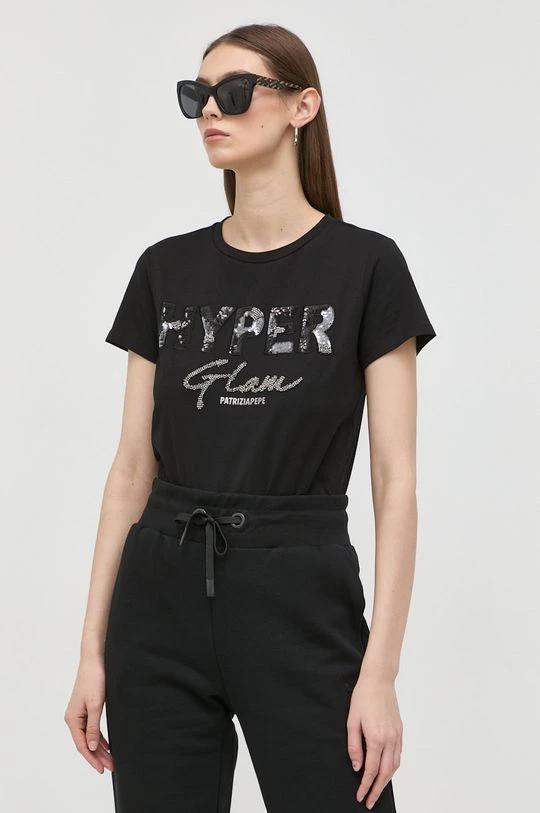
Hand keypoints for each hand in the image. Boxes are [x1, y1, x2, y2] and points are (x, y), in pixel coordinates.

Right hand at [64, 657, 113, 773]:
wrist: (95, 660)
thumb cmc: (94, 679)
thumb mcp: (95, 705)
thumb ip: (93, 727)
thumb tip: (90, 746)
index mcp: (72, 719)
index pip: (81, 745)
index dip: (92, 758)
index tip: (101, 769)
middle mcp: (74, 718)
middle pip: (86, 743)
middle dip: (98, 756)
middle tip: (111, 767)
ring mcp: (80, 713)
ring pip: (90, 736)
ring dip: (100, 748)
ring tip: (111, 760)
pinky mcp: (87, 708)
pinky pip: (92, 728)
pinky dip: (100, 738)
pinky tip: (108, 745)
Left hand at [346, 673, 401, 808]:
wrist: (379, 680)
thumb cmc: (363, 697)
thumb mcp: (352, 721)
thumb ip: (354, 746)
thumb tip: (358, 766)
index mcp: (376, 738)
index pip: (371, 770)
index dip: (365, 786)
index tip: (360, 796)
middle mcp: (390, 739)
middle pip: (385, 773)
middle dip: (377, 789)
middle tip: (369, 801)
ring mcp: (397, 735)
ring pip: (394, 766)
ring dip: (386, 780)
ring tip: (377, 789)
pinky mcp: (400, 731)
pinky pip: (399, 755)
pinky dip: (393, 767)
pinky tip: (386, 770)